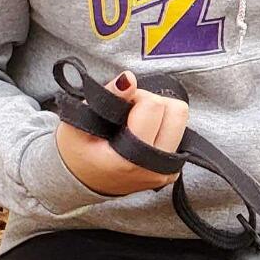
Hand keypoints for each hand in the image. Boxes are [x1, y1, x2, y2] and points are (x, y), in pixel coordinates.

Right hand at [55, 70, 186, 196]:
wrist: (82, 180)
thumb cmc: (78, 151)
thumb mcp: (79, 121)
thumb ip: (107, 98)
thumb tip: (129, 79)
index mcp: (131, 160)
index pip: (154, 106)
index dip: (136, 97)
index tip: (120, 106)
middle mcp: (155, 168)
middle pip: (178, 112)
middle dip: (154, 104)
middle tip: (131, 112)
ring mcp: (167, 172)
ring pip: (182, 122)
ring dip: (160, 116)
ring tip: (135, 124)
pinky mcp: (173, 171)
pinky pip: (179, 136)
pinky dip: (162, 130)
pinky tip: (142, 136)